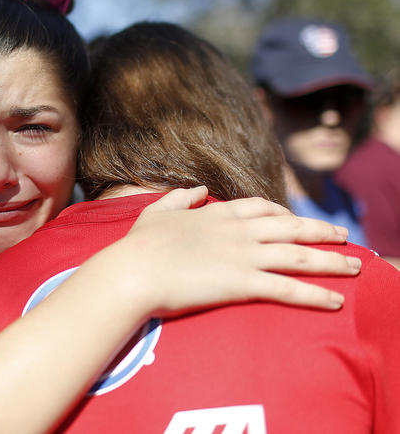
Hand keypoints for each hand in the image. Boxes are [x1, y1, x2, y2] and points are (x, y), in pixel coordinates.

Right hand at [99, 188, 359, 317]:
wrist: (134, 271)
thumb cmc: (140, 245)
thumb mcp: (157, 211)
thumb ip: (180, 197)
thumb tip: (199, 188)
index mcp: (219, 213)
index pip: (262, 207)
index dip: (284, 212)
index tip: (296, 219)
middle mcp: (238, 231)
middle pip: (291, 227)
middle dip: (321, 231)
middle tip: (343, 236)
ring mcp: (243, 255)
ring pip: (299, 255)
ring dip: (331, 261)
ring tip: (355, 267)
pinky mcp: (243, 283)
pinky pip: (288, 288)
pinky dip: (315, 294)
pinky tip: (335, 300)